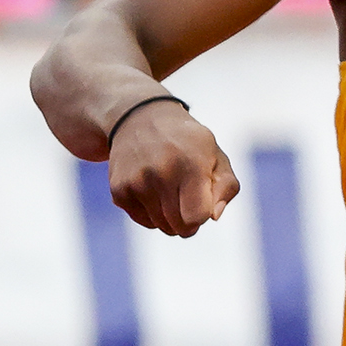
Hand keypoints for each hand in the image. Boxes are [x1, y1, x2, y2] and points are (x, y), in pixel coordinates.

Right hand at [108, 104, 239, 236]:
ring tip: (170, 189)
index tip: (203, 201)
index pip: (197, 216)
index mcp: (191, 164)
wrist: (140, 119)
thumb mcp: (216, 156)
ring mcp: (136, 182)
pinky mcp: (119, 189)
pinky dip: (152, 213)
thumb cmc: (188, 144)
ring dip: (170, 216)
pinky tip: (153, 189)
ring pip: (161, 226)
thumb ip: (226, 187)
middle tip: (188, 197)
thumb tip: (213, 216)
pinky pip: (143, 220)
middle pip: (180, 227)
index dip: (204, 215)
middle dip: (189, 220)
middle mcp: (161, 173)